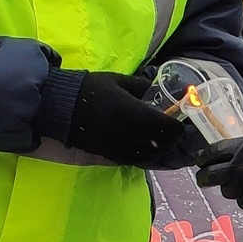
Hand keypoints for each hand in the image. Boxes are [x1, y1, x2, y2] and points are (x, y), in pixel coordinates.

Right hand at [65, 70, 185, 166]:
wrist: (61, 105)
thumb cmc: (91, 88)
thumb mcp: (118, 80)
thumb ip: (141, 85)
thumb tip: (160, 89)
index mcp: (131, 110)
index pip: (163, 125)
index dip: (177, 129)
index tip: (181, 126)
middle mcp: (126, 131)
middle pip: (160, 143)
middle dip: (172, 141)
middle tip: (176, 136)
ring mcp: (117, 145)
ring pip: (148, 155)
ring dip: (161, 151)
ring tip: (165, 144)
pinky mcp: (108, 153)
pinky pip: (133, 161)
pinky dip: (145, 158)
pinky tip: (149, 151)